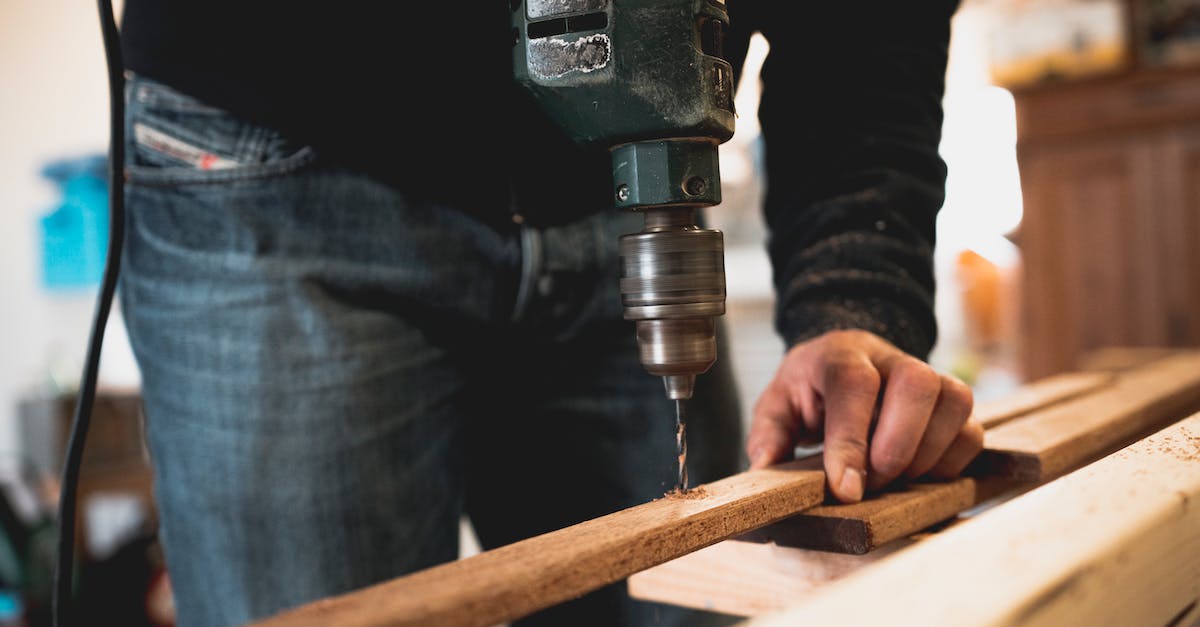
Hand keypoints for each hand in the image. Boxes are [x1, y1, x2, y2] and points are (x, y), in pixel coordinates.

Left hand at [747, 329, 982, 502]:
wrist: (844, 364)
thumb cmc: (810, 392)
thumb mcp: (777, 406)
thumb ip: (769, 434)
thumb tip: (768, 465)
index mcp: (841, 354)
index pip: (853, 384)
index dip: (852, 440)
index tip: (847, 489)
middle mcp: (890, 358)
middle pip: (917, 383)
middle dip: (897, 447)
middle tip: (872, 482)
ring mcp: (930, 376)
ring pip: (955, 402)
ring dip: (926, 456)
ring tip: (892, 478)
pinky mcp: (953, 404)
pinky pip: (972, 431)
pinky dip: (949, 463)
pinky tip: (917, 474)